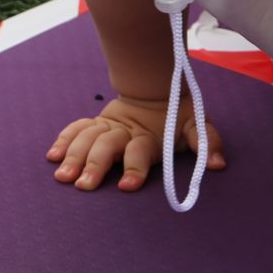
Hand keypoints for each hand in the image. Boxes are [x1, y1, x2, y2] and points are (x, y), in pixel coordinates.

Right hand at [47, 95, 225, 191]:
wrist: (157, 86)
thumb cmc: (177, 114)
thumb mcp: (196, 125)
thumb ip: (208, 142)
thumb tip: (220, 164)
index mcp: (149, 135)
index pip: (140, 151)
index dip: (135, 167)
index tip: (127, 186)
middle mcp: (125, 130)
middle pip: (107, 146)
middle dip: (95, 166)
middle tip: (84, 186)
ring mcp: (108, 125)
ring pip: (87, 138)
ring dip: (73, 156)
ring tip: (62, 176)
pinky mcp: (97, 122)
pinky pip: (76, 129)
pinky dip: (64, 140)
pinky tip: (52, 156)